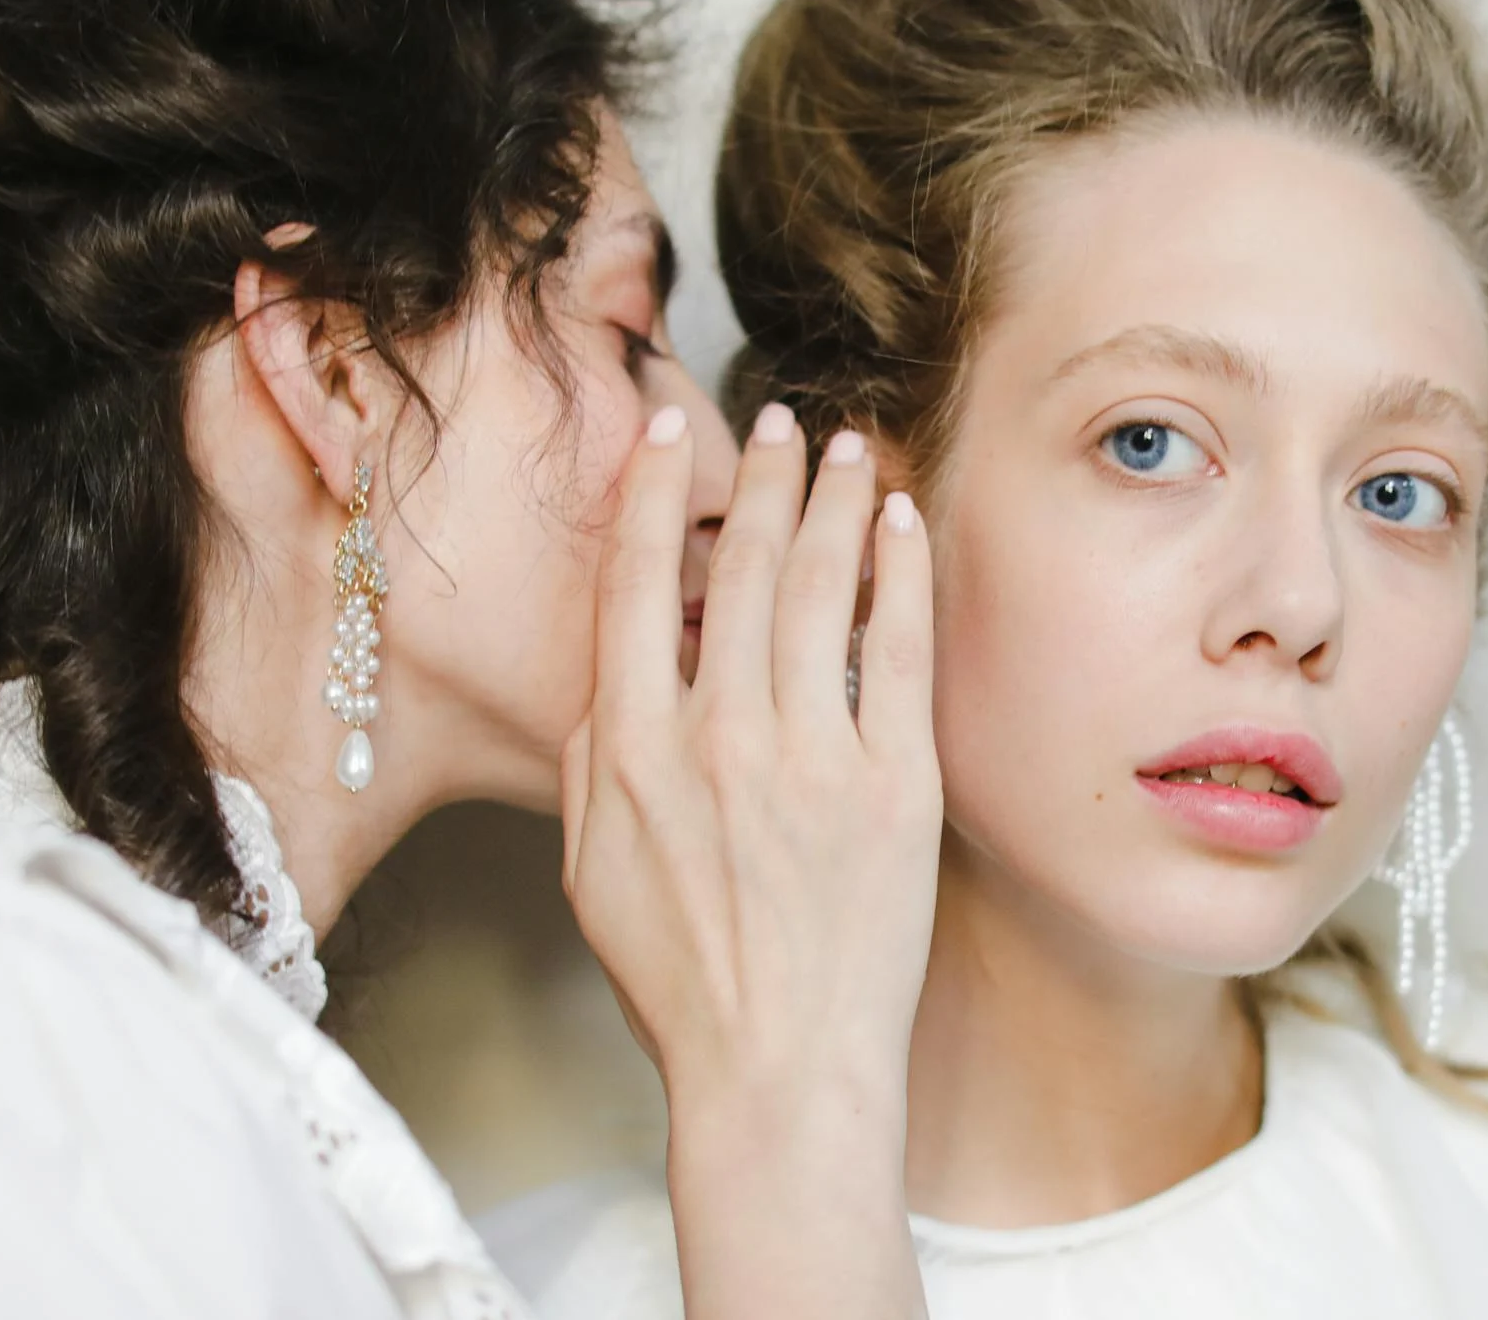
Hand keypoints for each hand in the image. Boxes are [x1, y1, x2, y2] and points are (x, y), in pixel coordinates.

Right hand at [563, 400, 940, 1319]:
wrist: (778, 1071)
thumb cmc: (679, 979)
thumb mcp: (589, 866)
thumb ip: (597, 753)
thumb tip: (620, 662)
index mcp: (633, 749)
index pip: (640, 582)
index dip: (658, 492)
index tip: (674, 429)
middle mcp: (719, 737)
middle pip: (742, 565)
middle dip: (760, 473)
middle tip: (777, 417)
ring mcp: (812, 757)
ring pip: (819, 590)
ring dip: (829, 500)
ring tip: (841, 444)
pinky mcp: (894, 784)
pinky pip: (898, 651)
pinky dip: (897, 574)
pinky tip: (898, 521)